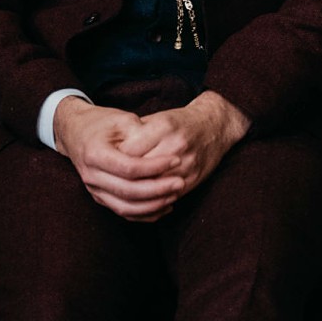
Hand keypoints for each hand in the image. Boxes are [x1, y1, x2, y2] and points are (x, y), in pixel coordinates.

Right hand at [53, 97, 186, 220]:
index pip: (129, 167)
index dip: (154, 166)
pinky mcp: (100, 198)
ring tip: (175, 195)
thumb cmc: (102, 122)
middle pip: (128, 191)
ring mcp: (94, 190)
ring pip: (125, 207)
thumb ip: (141, 131)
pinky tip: (165, 206)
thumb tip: (162, 147)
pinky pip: (123, 213)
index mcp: (95, 154)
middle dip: (158, 189)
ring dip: (153, 205)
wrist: (75, 133)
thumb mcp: (121, 118)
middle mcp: (92, 176)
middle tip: (180, 182)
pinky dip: (145, 214)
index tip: (176, 160)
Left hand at [115, 91, 250, 202]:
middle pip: (140, 171)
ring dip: (137, 193)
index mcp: (163, 126)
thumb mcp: (156, 119)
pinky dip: (152, 201)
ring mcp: (187, 164)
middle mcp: (176, 145)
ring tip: (122, 192)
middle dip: (123, 179)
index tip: (106, 165)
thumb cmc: (180, 122)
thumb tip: (112, 153)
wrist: (215, 126)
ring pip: (153, 187)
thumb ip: (135, 134)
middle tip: (111, 181)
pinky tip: (141, 200)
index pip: (130, 152)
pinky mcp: (193, 179)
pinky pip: (167, 196)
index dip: (115, 162)